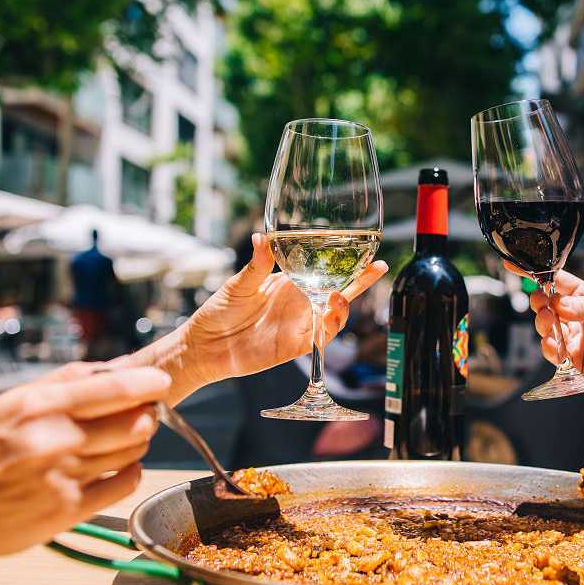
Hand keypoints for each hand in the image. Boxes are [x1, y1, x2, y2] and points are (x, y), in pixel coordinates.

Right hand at [0, 363, 168, 577]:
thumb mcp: (14, 401)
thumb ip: (69, 380)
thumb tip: (122, 365)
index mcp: (39, 406)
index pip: (117, 388)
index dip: (150, 384)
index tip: (160, 383)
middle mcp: (54, 440)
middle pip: (137, 421)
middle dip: (146, 414)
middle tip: (139, 413)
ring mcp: (63, 477)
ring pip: (135, 451)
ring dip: (135, 442)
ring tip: (116, 440)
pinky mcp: (69, 510)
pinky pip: (126, 483)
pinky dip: (129, 471)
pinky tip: (113, 467)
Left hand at [154, 233, 386, 398]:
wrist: (205, 345)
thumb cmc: (219, 311)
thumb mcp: (239, 284)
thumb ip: (256, 265)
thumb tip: (261, 237)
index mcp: (289, 283)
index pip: (323, 271)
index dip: (346, 264)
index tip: (365, 251)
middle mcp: (300, 303)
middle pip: (339, 292)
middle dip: (361, 281)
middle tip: (377, 267)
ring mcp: (299, 325)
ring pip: (334, 316)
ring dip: (343, 307)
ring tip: (340, 296)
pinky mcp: (294, 347)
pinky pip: (320, 340)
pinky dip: (328, 329)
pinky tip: (329, 317)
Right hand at [507, 262, 583, 392]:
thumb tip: (560, 304)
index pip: (556, 280)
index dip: (536, 273)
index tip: (515, 265)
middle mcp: (573, 315)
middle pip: (545, 304)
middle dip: (539, 302)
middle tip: (543, 303)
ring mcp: (571, 336)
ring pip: (544, 327)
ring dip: (543, 323)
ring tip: (551, 323)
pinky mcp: (571, 358)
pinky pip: (552, 351)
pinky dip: (549, 347)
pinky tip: (556, 345)